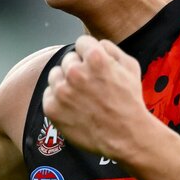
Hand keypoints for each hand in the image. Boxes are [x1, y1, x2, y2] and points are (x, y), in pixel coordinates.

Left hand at [42, 35, 149, 159]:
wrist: (125, 136)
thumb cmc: (130, 101)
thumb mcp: (130, 66)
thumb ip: (110, 48)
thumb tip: (96, 43)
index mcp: (95, 58)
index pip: (81, 42)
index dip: (90, 53)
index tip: (95, 66)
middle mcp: (75, 72)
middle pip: (68, 59)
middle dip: (79, 68)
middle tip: (91, 85)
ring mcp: (61, 91)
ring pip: (55, 74)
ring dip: (65, 81)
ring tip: (81, 96)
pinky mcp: (52, 108)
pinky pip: (48, 94)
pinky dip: (58, 99)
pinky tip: (73, 107)